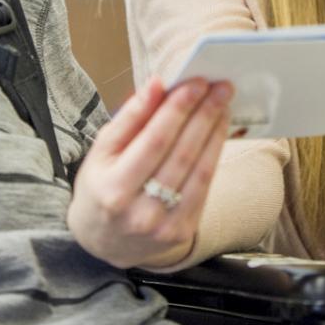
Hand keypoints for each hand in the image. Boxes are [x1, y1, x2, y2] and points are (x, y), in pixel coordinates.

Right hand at [68, 77, 232, 269]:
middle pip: (181, 154)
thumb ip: (129, 118)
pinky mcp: (182, 231)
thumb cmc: (100, 187)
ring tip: (223, 103)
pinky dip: (215, 154)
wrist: (104, 241)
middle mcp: (140, 211)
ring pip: (199, 169)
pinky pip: (205, 186)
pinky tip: (218, 130)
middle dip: (204, 114)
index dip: (178, 109)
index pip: (154, 141)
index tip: (196, 83)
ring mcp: (164, 225)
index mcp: (113, 189)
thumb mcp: (101, 152)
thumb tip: (157, 84)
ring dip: (215, 131)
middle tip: (220, 86)